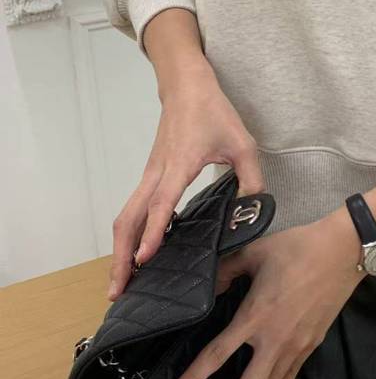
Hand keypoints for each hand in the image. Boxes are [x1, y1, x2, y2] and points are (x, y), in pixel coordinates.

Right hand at [107, 60, 263, 299]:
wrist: (186, 87)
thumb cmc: (213, 112)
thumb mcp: (243, 143)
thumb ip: (252, 178)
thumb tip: (254, 211)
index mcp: (179, 164)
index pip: (162, 203)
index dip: (154, 232)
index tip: (144, 259)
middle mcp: (157, 173)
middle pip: (128, 218)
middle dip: (120, 257)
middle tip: (118, 291)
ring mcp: (149, 175)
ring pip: (126, 216)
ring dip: (119, 250)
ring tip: (120, 283)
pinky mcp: (150, 176)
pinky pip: (134, 209)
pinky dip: (129, 234)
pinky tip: (136, 256)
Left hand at [168, 208, 366, 378]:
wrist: (344, 250)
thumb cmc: (299, 246)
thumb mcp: (255, 251)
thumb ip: (226, 270)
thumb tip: (207, 283)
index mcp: (255, 315)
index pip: (218, 354)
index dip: (194, 378)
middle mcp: (274, 338)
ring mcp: (296, 344)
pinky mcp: (312, 342)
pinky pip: (290, 374)